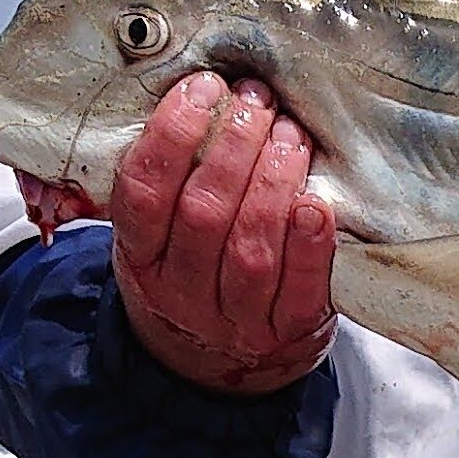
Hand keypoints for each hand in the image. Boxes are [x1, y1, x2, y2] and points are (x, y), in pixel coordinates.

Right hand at [30, 73, 336, 395]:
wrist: (215, 369)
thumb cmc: (191, 276)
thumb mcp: (157, 238)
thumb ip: (168, 181)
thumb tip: (201, 91)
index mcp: (140, 259)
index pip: (144, 192)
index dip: (172, 134)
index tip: (204, 88)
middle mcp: (181, 294)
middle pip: (203, 213)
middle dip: (234, 145)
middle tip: (258, 100)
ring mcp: (235, 321)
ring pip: (250, 248)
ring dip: (273, 181)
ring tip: (290, 133)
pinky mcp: (288, 332)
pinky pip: (300, 288)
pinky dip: (311, 243)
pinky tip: (318, 201)